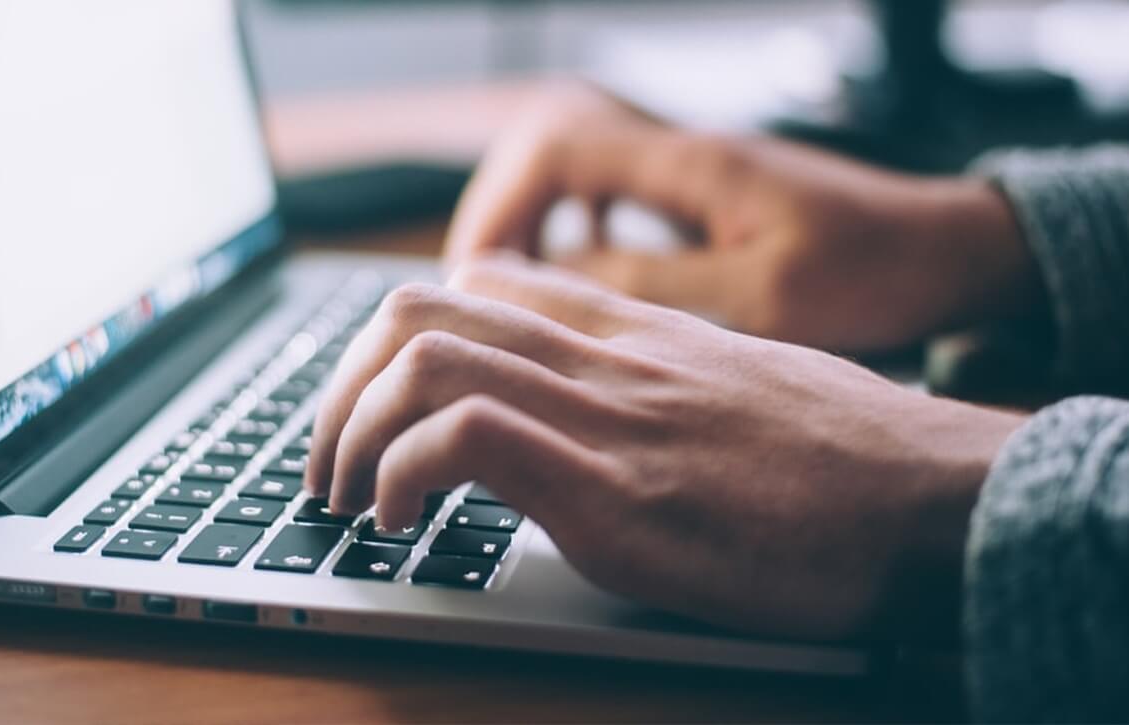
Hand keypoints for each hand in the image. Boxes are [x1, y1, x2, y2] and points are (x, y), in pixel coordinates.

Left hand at [307, 255, 1025, 640]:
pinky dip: (401, 474)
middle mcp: (605, 358)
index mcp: (630, 334)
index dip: (398, 340)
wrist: (934, 500)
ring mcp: (606, 418)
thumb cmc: (846, 458)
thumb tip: (594, 413)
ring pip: (423, 358)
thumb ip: (654, 381)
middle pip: (420, 309)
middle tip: (330, 461)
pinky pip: (465, 438)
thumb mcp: (737, 387)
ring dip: (350, 430)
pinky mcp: (615, 493)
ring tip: (347, 498)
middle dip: (342, 386)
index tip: (378, 405)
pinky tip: (400, 524)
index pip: (479, 284)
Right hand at [445, 85, 1040, 352]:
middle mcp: (682, 155)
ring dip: (531, 225)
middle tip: (478, 290)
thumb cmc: (875, 272)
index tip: (475, 276)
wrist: (947, 251)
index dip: (500, 207)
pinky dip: (574, 234)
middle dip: (499, 214)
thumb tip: (552, 282)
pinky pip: (611, 198)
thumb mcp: (763, 297)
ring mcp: (692, 173)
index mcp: (691, 166)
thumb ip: (652, 286)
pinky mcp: (704, 198)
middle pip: (548, 149)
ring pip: (574, 173)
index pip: (556, 148)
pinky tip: (574, 283)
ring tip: (508, 294)